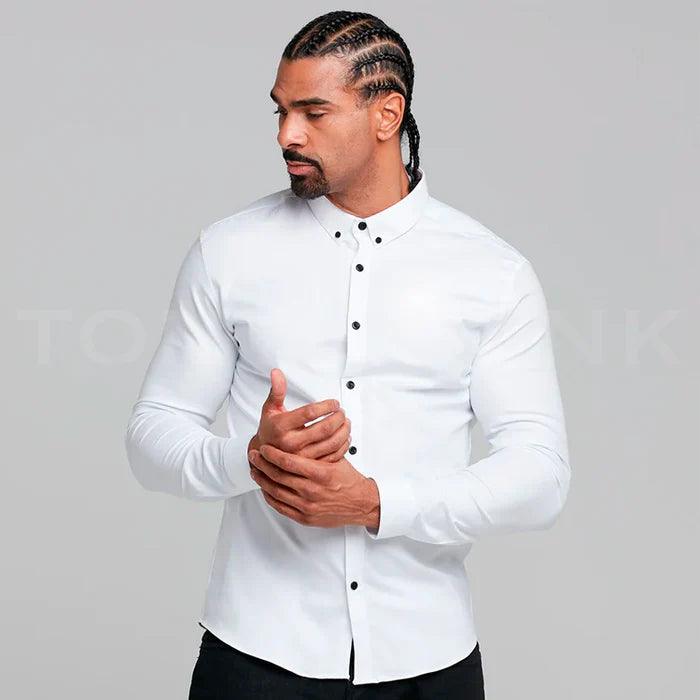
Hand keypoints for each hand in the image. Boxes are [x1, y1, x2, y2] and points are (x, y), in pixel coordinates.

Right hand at [247, 367, 350, 468]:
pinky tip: (345, 437)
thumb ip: (276, 390)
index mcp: (282, 427)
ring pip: (331, 443)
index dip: (326, 406)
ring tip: (345, 422)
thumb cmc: (270, 428)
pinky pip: (333, 456)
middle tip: (342, 412)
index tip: (334, 403)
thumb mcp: (270, 408)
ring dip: (344, 431)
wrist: (265, 454)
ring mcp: (302, 457)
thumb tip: (276, 372)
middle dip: (338, 417)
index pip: (310, 413)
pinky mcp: (310, 466)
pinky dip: (343, 446)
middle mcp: (291, 444)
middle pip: (324, 429)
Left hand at [248, 443, 379, 529]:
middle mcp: (312, 490)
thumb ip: (318, 451)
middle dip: (262, 464)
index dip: (272, 454)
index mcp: (320, 473)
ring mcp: (307, 506)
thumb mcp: (336, 459)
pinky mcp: (305, 518)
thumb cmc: (349, 480)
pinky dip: (270, 497)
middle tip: (253, 456)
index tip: (263, 447)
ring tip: (255, 470)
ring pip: (276, 492)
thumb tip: (301, 434)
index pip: (288, 462)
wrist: (361, 504)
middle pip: (278, 476)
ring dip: (262, 480)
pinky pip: (281, 507)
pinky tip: (265, 489)